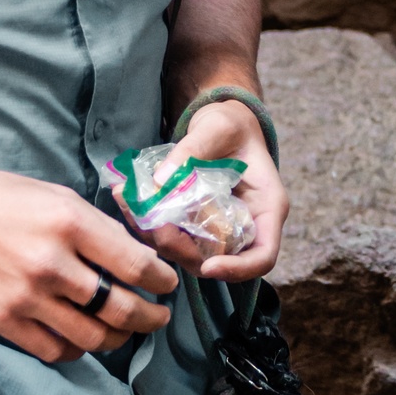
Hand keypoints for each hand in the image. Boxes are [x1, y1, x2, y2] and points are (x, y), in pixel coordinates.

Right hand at [0, 167, 178, 364]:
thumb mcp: (56, 196)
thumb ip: (97, 227)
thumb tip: (138, 256)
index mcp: (69, 223)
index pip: (135, 265)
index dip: (161, 281)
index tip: (167, 285)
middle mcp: (51, 263)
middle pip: (120, 308)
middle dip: (150, 317)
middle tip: (158, 317)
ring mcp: (25, 296)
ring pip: (91, 336)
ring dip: (117, 338)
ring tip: (124, 331)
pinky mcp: (2, 320)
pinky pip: (54, 350)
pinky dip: (76, 350)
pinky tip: (82, 338)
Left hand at [142, 97, 288, 285]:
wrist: (220, 126)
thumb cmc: (230, 125)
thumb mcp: (217, 127)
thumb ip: (194, 148)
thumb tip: (162, 177)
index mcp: (266, 207)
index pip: (262, 255)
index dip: (238, 269)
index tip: (209, 265)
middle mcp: (245, 226)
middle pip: (218, 260)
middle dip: (182, 250)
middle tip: (152, 225)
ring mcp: (219, 229)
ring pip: (190, 253)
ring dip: (159, 239)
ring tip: (130, 205)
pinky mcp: (195, 226)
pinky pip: (175, 237)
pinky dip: (150, 226)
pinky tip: (129, 201)